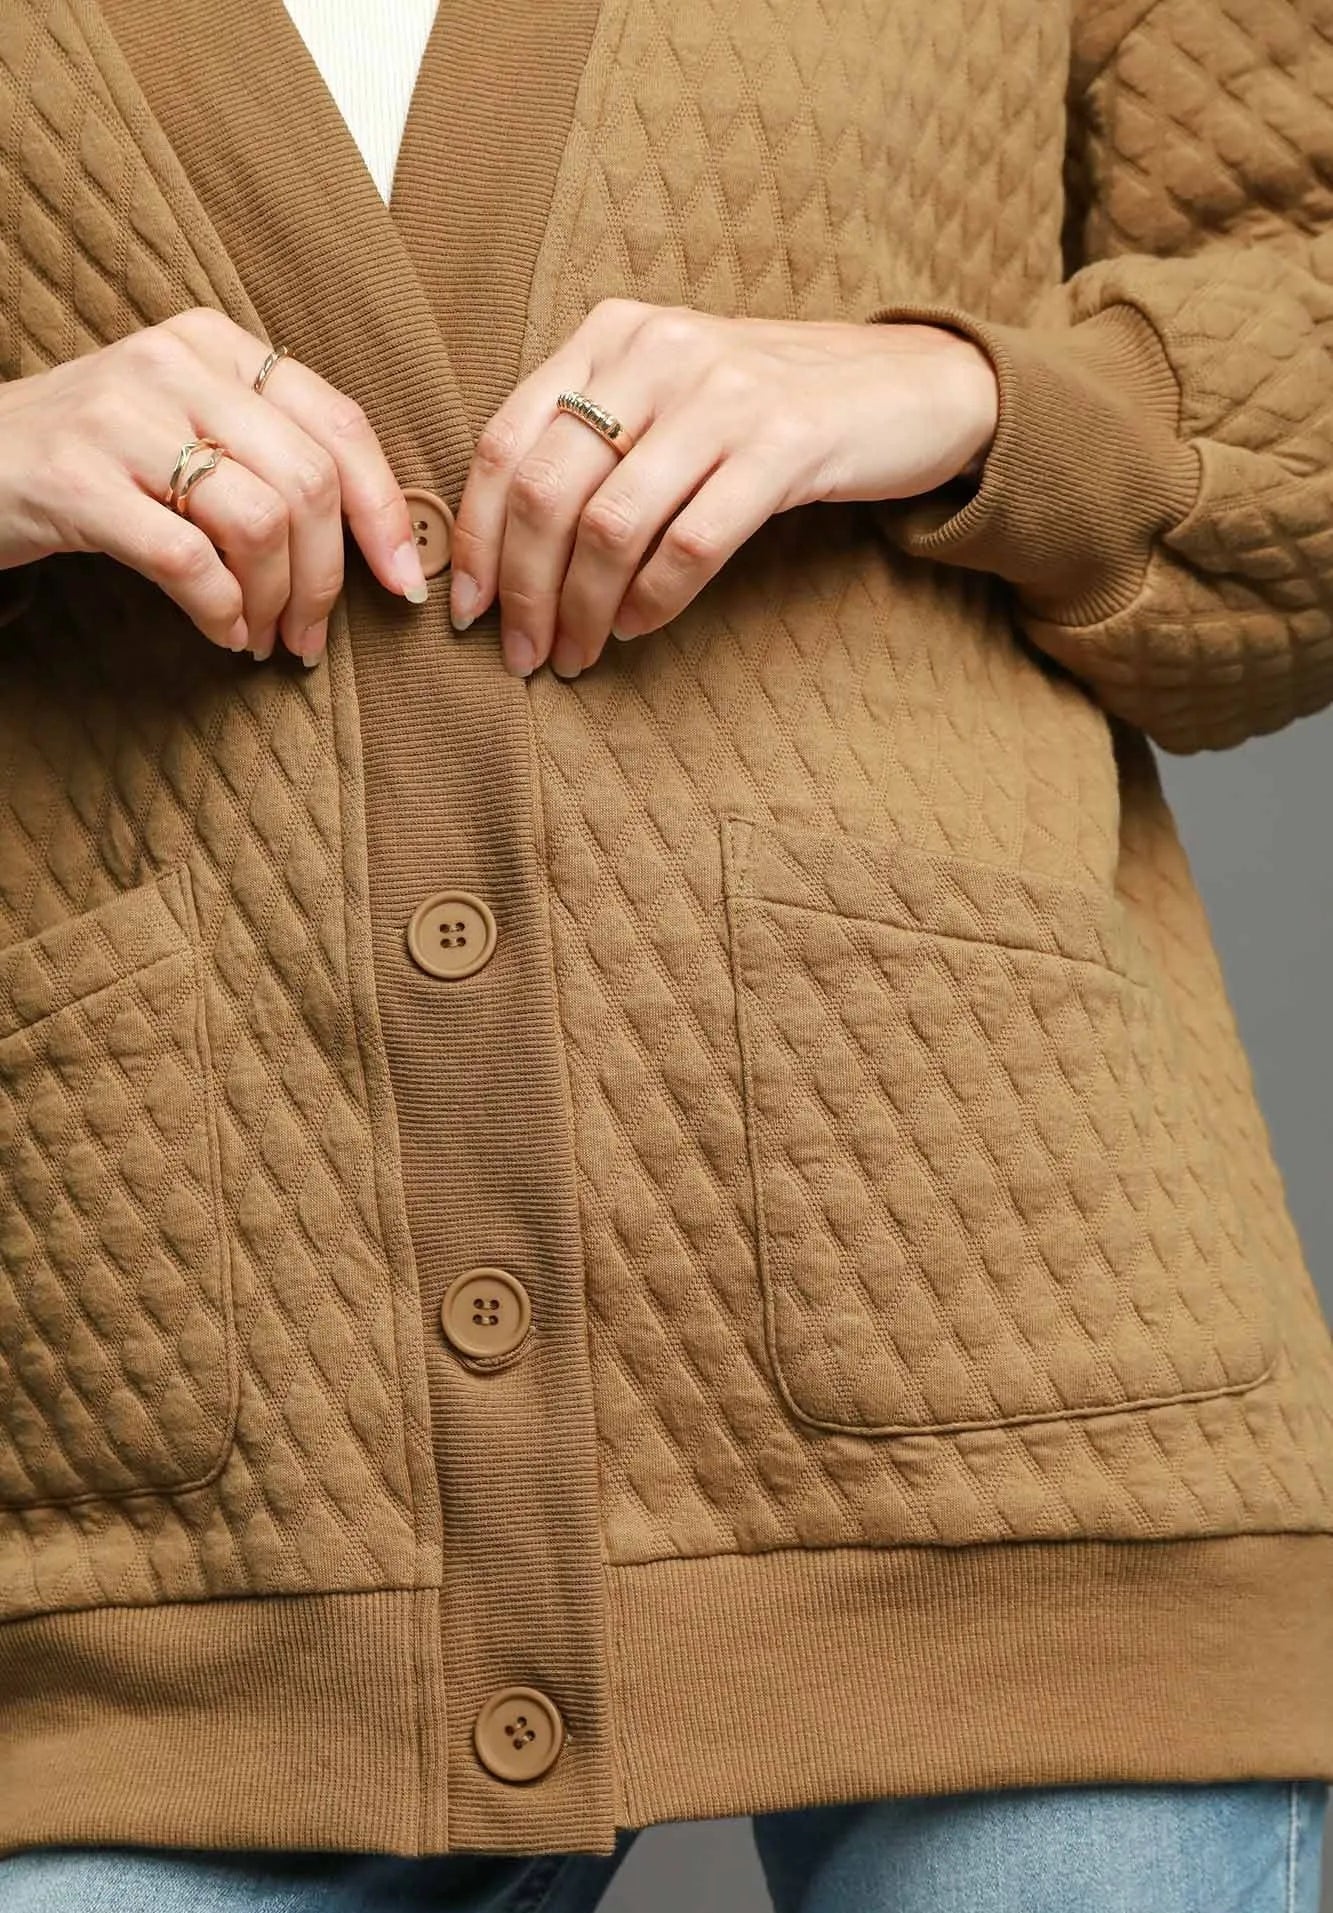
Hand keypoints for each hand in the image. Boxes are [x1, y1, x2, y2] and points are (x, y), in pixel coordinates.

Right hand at [0, 308, 430, 664]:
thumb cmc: (94, 458)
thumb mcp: (184, 424)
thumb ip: (268, 451)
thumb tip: (375, 537)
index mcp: (214, 343)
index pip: (339, 423)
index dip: (384, 512)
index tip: (402, 583)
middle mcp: (173, 364)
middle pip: (307, 482)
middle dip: (327, 579)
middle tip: (310, 636)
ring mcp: (119, 416)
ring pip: (257, 523)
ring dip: (273, 601)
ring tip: (261, 637)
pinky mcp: (75, 479)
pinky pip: (188, 560)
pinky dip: (220, 612)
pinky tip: (220, 633)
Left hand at [448, 298, 998, 678]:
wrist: (908, 386)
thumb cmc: (769, 406)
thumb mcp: (669, 392)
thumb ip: (592, 438)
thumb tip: (504, 548)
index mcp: (611, 333)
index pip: (507, 441)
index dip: (478, 537)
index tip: (466, 611)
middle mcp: (658, 352)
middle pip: (548, 491)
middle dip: (522, 590)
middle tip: (521, 653)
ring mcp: (723, 396)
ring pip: (611, 527)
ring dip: (580, 610)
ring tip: (574, 655)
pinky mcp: (784, 447)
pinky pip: (690, 547)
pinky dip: (651, 603)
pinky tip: (635, 629)